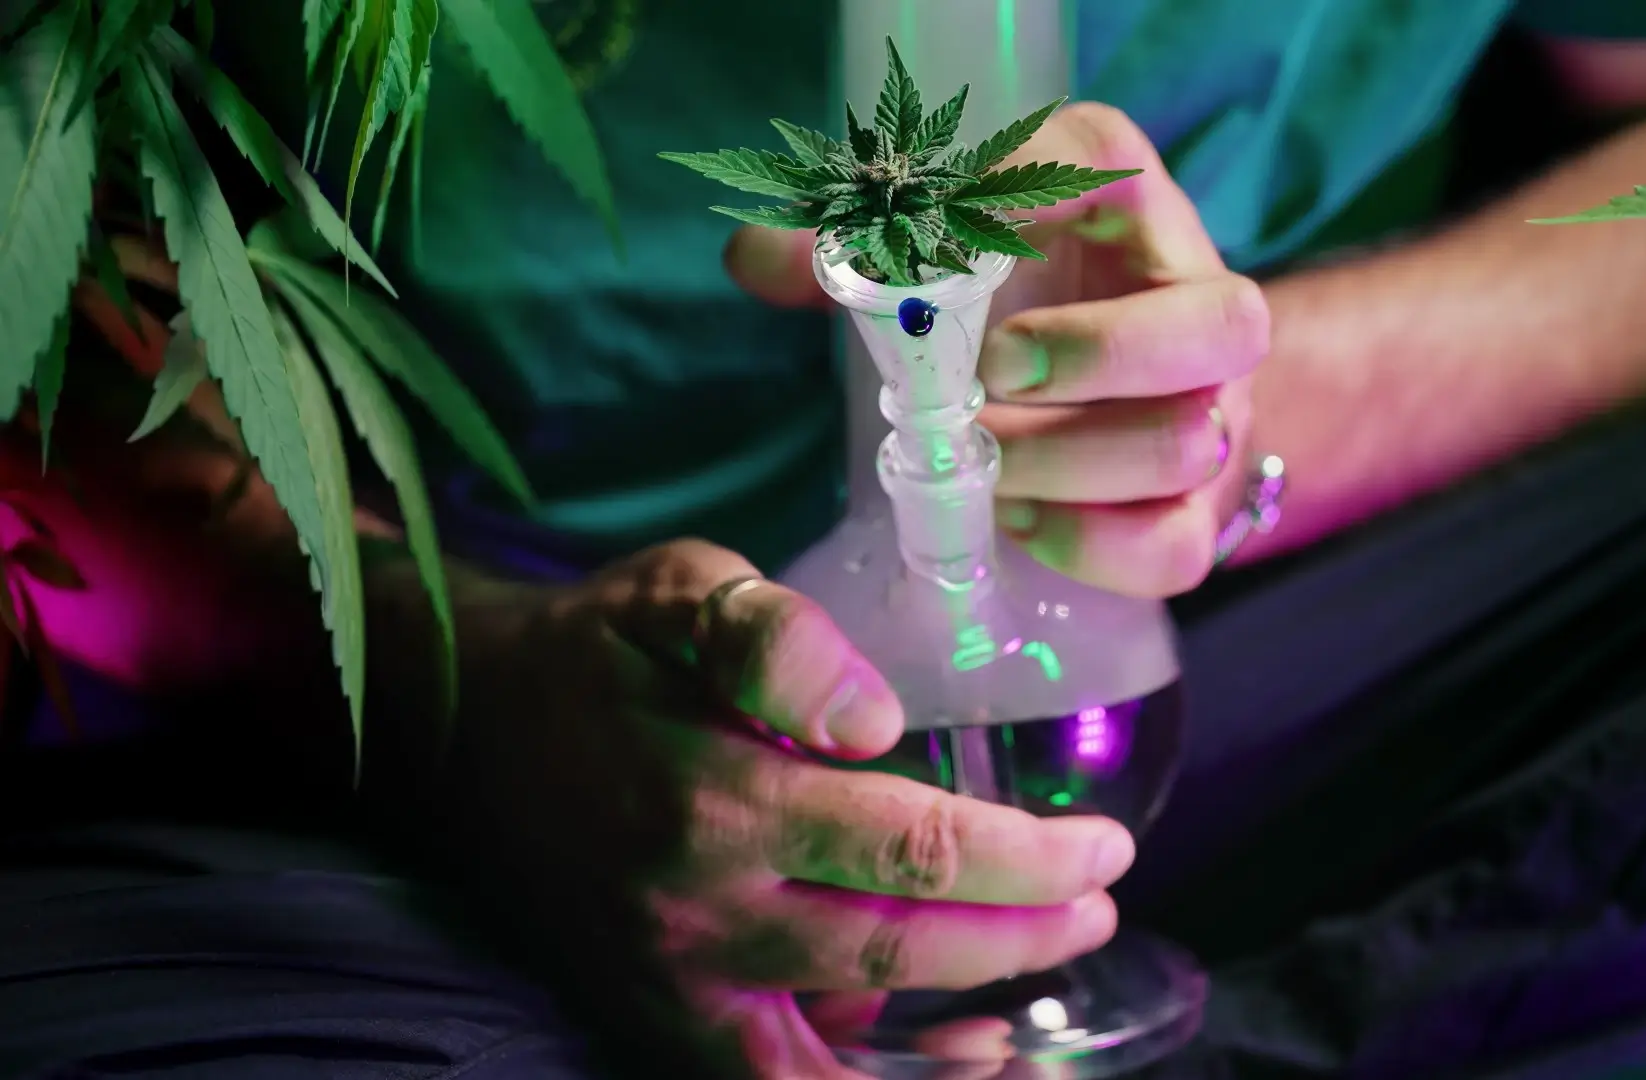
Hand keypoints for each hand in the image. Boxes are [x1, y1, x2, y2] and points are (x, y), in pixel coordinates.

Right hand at [420, 539, 1133, 1077]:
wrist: (464, 730)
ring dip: (961, 1037)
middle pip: (899, 947)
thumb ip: (777, 638)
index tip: (1106, 848)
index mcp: (713, 799)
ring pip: (842, 1052)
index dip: (1028, 860)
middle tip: (1101, 904)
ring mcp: (668, 985)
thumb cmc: (598, 652)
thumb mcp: (681, 591)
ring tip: (1040, 1002)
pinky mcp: (652, 1020)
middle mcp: (692, 913)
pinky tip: (945, 1060)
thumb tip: (876, 721)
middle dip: (1025, 934)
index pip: (914, 851)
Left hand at [728, 102, 1270, 597]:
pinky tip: (1017, 517)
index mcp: (1123, 198)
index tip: (935, 238)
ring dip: (1065, 460)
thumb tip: (754, 258)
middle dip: (1094, 354)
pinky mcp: (1199, 506)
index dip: (1017, 200)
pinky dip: (1083, 543)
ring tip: (988, 455)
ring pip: (1188, 444)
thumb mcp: (944, 251)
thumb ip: (854, 248)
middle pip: (1221, 324)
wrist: (1123, 381)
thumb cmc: (1020, 295)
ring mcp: (1217, 408)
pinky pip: (1176, 547)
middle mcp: (1198, 296)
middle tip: (990, 372)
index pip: (1099, 165)